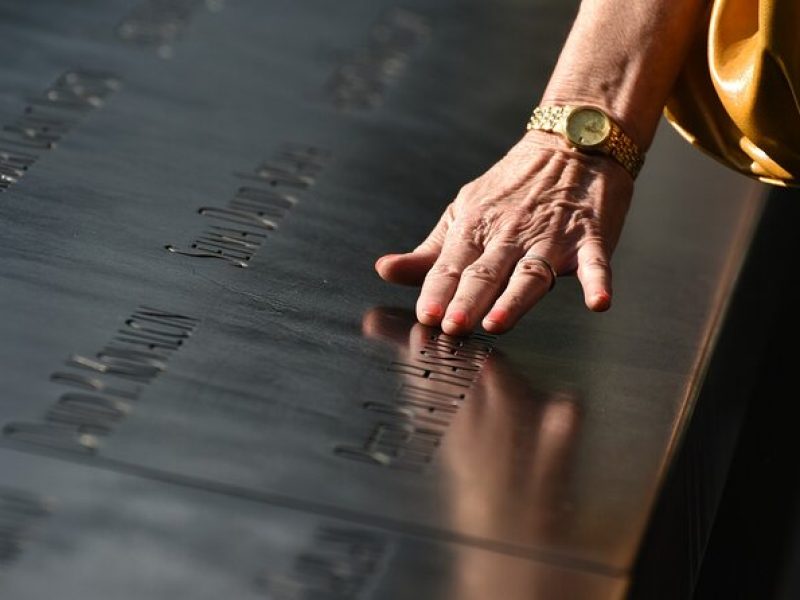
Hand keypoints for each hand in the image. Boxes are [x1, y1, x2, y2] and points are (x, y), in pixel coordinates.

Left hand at [375, 130, 634, 334]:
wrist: (569, 145)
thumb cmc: (511, 188)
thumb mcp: (463, 212)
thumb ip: (427, 253)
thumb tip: (384, 271)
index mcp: (475, 228)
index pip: (451, 265)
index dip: (437, 292)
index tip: (427, 317)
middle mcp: (509, 234)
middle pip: (486, 271)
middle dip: (468, 299)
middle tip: (453, 325)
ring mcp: (550, 236)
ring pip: (530, 271)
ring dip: (515, 298)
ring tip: (499, 322)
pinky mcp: (589, 236)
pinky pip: (595, 260)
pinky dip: (598, 280)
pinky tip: (598, 301)